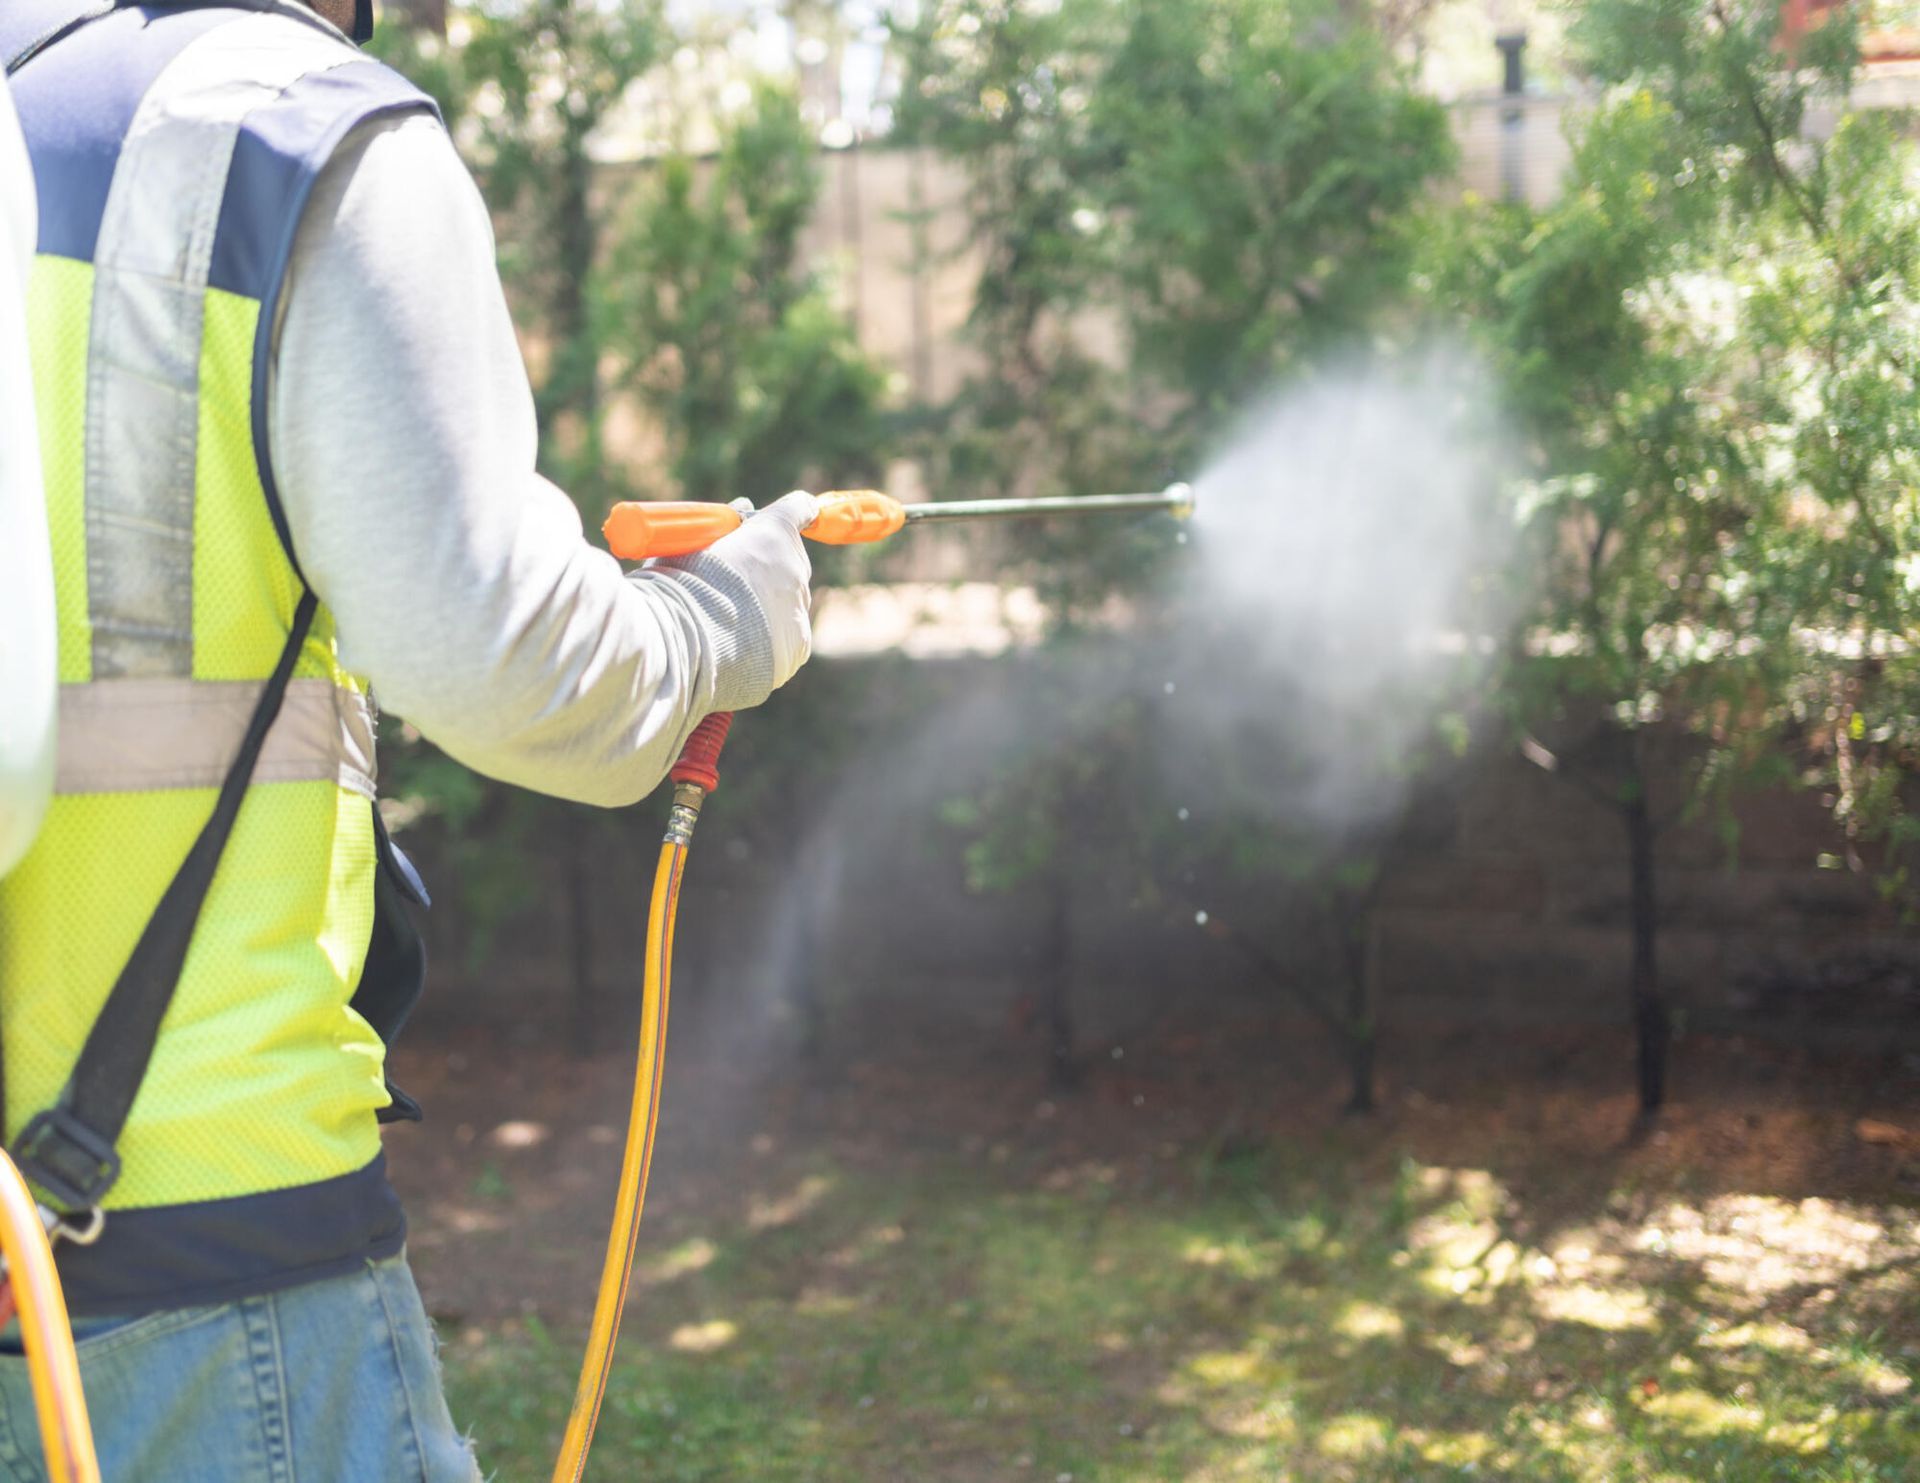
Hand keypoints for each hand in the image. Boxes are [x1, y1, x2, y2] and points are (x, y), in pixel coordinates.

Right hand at [653, 490, 815, 703]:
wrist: (683, 641)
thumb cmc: (677, 585)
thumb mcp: (689, 544)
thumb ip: (722, 528)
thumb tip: (741, 508)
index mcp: (773, 532)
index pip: (798, 509)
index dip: (791, 515)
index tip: (780, 524)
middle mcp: (795, 567)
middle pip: (792, 563)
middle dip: (769, 570)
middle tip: (735, 584)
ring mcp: (799, 609)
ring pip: (790, 604)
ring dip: (767, 609)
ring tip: (728, 623)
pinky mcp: (798, 647)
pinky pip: (789, 640)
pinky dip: (770, 643)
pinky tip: (741, 649)